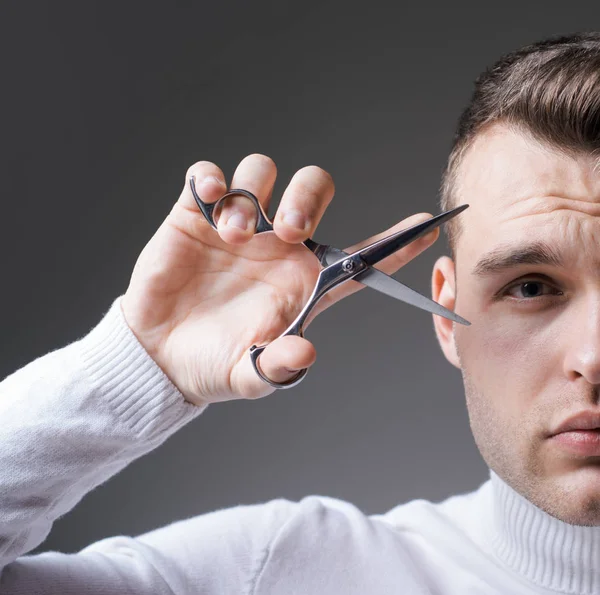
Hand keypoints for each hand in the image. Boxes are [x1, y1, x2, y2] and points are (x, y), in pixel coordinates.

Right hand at [120, 154, 438, 405]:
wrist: (159, 356)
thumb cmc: (212, 363)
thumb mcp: (248, 375)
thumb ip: (278, 368)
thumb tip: (307, 354)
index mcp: (303, 280)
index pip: (360, 257)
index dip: (396, 242)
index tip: (428, 226)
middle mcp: (276, 244)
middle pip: (313, 188)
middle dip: (306, 199)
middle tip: (287, 232)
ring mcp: (238, 224)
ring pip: (262, 171)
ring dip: (252, 195)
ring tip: (234, 234)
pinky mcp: (195, 215)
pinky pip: (208, 176)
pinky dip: (212, 179)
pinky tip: (210, 201)